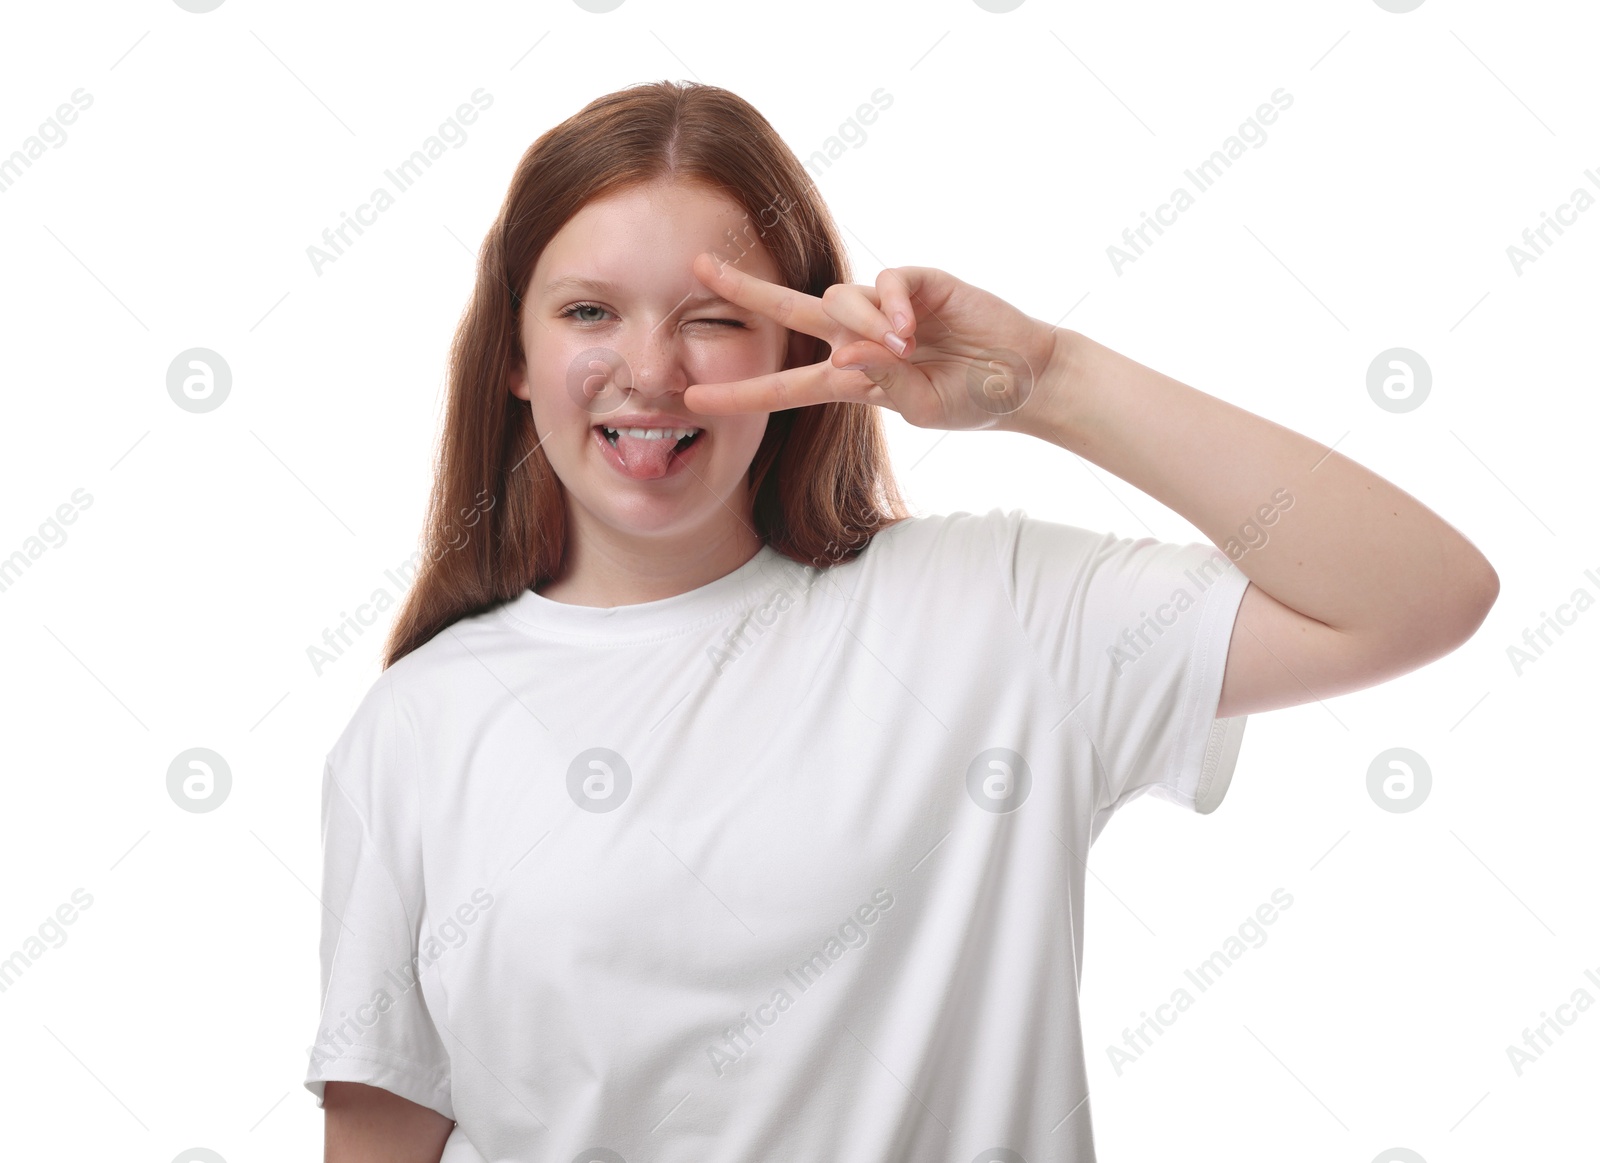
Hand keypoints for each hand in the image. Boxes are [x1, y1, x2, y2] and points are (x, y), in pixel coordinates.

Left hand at [683, 251, 1062, 432]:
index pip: (785, 385)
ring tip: (905, 350)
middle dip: (745, 290)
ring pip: (842, 300)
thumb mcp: (921, 407)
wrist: (1024, 378)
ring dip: (864, 325)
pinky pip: (887, 282)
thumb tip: (846, 353)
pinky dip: (893, 305)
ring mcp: (888, 306)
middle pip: (790, 311)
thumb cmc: (972, 399)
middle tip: (699, 268)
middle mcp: (860, 335)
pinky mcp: (920, 282)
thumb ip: (881, 384)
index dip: (741, 392)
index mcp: (852, 377)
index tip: (693, 398)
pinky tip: (912, 331)